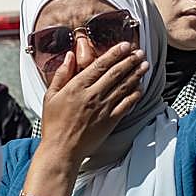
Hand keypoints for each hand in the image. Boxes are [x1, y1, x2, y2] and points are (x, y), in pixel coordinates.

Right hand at [39, 44, 148, 159]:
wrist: (62, 150)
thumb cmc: (54, 125)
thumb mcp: (50, 96)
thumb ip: (61, 74)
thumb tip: (69, 56)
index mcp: (77, 87)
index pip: (100, 65)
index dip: (114, 53)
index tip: (124, 46)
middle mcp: (93, 95)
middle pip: (116, 73)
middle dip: (130, 60)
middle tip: (139, 53)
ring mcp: (103, 108)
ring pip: (124, 87)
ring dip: (136, 74)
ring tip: (144, 65)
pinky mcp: (110, 121)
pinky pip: (126, 105)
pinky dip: (135, 95)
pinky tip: (140, 88)